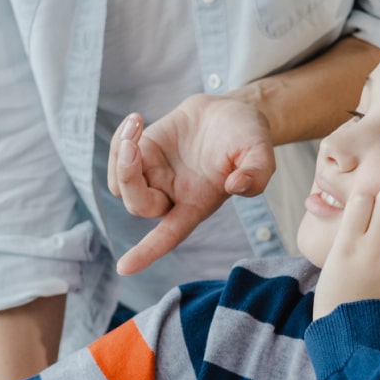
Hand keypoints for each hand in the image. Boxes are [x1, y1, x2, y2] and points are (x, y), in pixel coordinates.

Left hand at [106, 95, 275, 274]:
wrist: (231, 112)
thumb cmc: (247, 138)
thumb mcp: (261, 153)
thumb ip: (257, 173)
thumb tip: (235, 185)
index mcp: (196, 205)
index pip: (169, 235)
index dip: (147, 252)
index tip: (124, 268)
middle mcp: (171, 196)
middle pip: (137, 205)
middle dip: (128, 178)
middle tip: (134, 145)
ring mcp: (155, 175)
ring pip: (119, 184)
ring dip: (118, 157)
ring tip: (135, 124)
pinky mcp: (144, 152)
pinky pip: (118, 158)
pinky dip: (118, 140)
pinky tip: (135, 119)